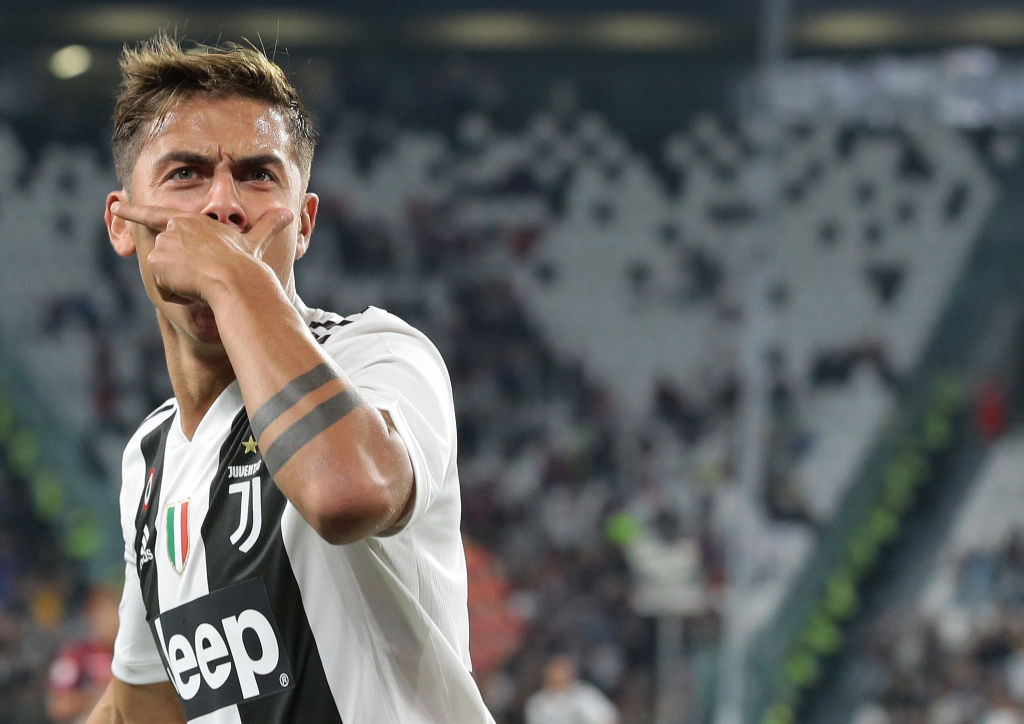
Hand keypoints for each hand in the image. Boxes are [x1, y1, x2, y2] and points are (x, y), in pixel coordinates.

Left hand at [110, 202, 293, 303]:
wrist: (234, 279)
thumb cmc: (246, 262)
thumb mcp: (256, 242)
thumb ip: (268, 227)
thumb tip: (290, 213)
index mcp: (192, 220)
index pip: (157, 214)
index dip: (134, 211)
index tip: (117, 207)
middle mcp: (173, 228)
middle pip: (168, 258)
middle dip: (183, 273)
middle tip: (204, 275)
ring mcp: (164, 245)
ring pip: (168, 275)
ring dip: (183, 284)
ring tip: (203, 282)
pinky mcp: (158, 263)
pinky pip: (165, 289)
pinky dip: (178, 295)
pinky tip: (193, 289)